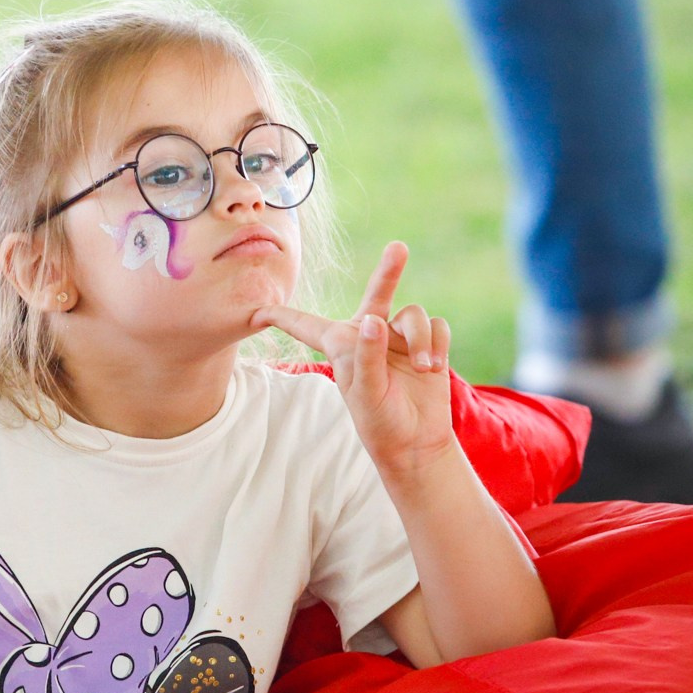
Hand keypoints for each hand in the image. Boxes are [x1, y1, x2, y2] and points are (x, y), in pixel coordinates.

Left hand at [253, 241, 453, 481]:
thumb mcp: (366, 393)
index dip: (282, 317)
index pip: (307, 326)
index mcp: (342, 347)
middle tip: (398, 248)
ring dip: (420, 338)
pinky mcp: (428, 346)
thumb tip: (374, 319)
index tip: (255, 312)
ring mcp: (400, 339)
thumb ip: (367, 356)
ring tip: (423, 366)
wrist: (416, 444)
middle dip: (389, 272)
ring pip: (413, 315)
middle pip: (377, 294)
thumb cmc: (381, 421)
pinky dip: (436, 343)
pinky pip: (437, 326)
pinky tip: (432, 366)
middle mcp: (370, 336)